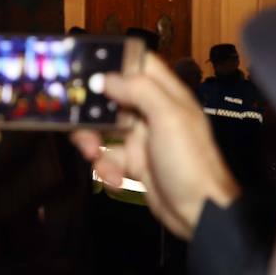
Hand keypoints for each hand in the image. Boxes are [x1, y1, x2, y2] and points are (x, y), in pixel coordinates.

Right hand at [70, 52, 237, 238]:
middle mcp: (152, 112)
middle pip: (111, 95)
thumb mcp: (169, 118)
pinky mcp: (133, 161)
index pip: (139, 64)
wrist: (199, 213)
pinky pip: (107, 156)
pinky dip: (105, 167)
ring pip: (103, 127)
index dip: (114, 60)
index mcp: (166, 95)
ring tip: (92, 154)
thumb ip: (139, 90)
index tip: (86, 65)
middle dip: (91, 108)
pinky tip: (115, 178)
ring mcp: (142, 137)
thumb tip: (104, 77)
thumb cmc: (190, 163)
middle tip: (76, 118)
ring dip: (92, 140)